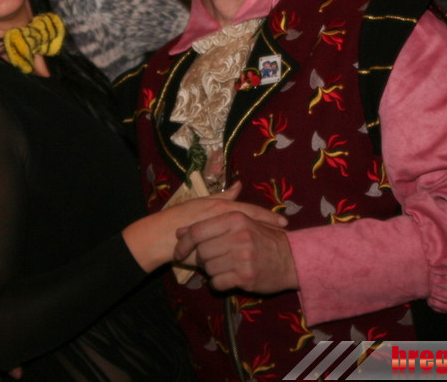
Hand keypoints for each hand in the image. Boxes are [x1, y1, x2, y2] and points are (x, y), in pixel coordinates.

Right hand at [123, 182, 286, 271]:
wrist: (160, 236)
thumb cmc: (180, 219)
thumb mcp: (201, 205)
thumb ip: (221, 197)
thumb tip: (238, 186)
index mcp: (219, 206)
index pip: (249, 211)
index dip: (266, 216)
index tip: (284, 222)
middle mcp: (220, 217)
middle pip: (251, 222)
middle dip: (268, 228)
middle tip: (286, 234)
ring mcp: (215, 232)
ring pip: (242, 235)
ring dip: (259, 240)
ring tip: (275, 246)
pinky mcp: (210, 247)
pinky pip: (231, 251)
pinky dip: (242, 255)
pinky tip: (253, 259)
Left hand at [173, 210, 298, 293]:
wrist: (292, 260)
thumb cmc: (264, 239)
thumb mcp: (242, 221)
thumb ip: (211, 223)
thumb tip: (179, 230)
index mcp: (235, 217)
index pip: (197, 230)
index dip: (184, 243)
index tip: (178, 251)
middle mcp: (239, 235)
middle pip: (202, 251)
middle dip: (203, 258)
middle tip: (215, 259)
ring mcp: (243, 257)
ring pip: (208, 268)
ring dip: (212, 270)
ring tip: (226, 267)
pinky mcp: (246, 276)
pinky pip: (217, 283)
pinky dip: (219, 283)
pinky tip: (229, 278)